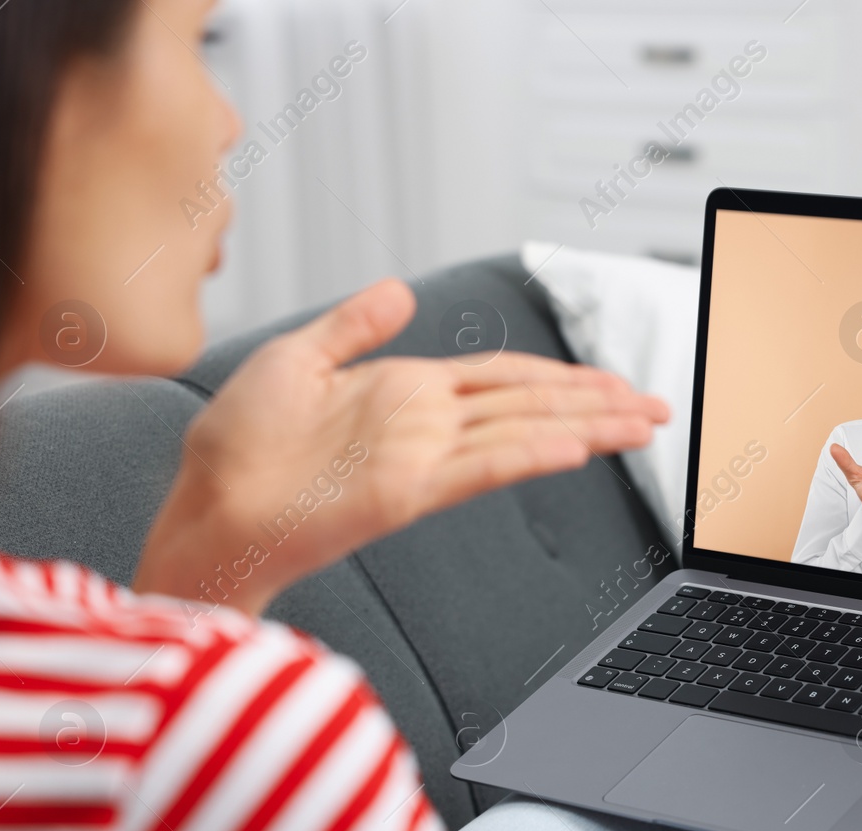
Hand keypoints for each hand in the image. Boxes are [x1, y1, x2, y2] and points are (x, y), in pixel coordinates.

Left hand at [133, 279, 669, 616]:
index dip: (560, 376)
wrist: (204, 508)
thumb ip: (354, 326)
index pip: (503, 378)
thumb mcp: (296, 359)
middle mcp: (424, 426)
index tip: (610, 382)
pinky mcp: (405, 492)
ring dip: (586, 427)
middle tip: (657, 407)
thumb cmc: (235, 445)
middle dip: (597, 403)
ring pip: (522, 434)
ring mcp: (420, 460)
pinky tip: (573, 446)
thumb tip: (398, 291)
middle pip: (531, 405)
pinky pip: (479, 468)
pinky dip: (527, 455)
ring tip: (641, 425)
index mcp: (404, 392)